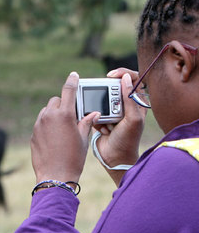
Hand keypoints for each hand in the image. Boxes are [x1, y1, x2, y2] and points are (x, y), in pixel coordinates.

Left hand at [31, 72, 99, 183]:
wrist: (55, 176)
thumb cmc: (73, 158)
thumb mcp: (83, 139)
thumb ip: (87, 122)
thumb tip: (94, 113)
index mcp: (65, 115)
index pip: (68, 90)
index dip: (72, 80)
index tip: (74, 75)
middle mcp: (49, 116)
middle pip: (56, 101)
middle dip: (64, 104)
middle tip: (72, 115)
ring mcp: (39, 125)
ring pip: (46, 111)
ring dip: (54, 114)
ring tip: (63, 128)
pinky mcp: (33, 134)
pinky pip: (41, 123)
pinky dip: (47, 125)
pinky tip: (54, 137)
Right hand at [93, 68, 146, 185]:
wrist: (115, 158)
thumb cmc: (128, 140)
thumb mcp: (133, 119)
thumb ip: (130, 98)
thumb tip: (125, 78)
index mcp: (137, 103)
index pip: (133, 79)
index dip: (123, 74)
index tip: (111, 76)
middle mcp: (125, 105)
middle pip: (113, 88)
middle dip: (108, 97)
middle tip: (106, 106)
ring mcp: (113, 112)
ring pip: (102, 100)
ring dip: (102, 112)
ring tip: (107, 124)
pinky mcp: (101, 119)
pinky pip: (94, 111)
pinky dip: (96, 119)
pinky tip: (104, 130)